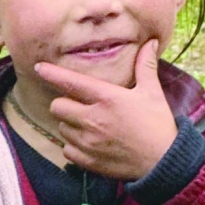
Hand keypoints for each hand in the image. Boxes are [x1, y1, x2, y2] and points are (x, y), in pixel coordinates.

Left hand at [34, 40, 176, 179]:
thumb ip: (145, 66)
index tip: (39, 68)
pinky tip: (89, 143)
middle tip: (80, 106)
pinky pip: (67, 150)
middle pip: (57, 106)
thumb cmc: (158, 124)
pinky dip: (73, 146)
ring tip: (90, 125)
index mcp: (107, 98)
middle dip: (65, 104)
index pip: (70, 82)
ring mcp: (88, 142)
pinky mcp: (88, 161)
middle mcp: (93, 120)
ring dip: (70, 125)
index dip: (51, 74)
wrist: (164, 161)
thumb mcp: (152, 92)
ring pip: (62, 128)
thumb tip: (151, 43)